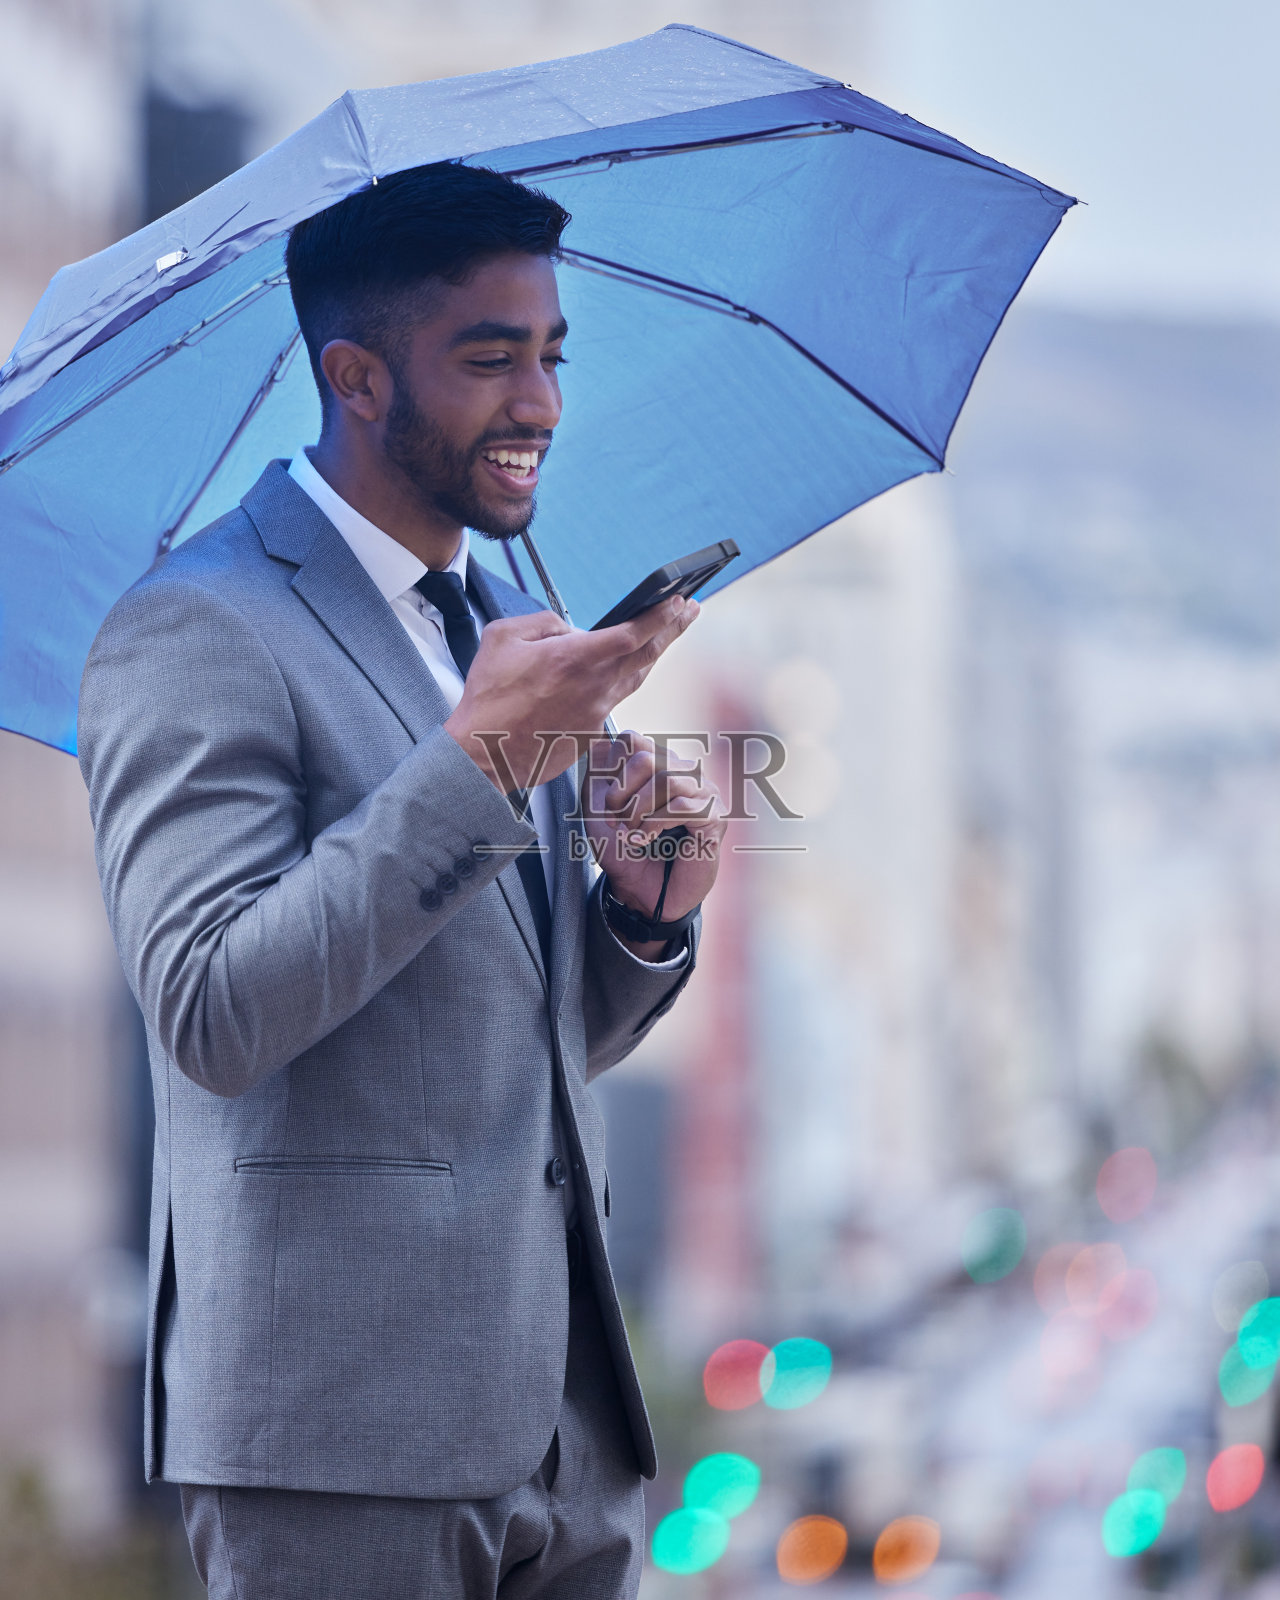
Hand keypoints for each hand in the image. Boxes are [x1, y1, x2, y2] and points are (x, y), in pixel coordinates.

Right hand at [444, 598, 698, 792]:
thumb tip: (570, 629)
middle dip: (673, 628)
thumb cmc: (489, 700)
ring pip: (635, 679)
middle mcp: (595, 686)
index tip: (679, 600)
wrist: (483, 755)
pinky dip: (622, 682)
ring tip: (667, 636)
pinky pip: (612, 701)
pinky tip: (621, 672)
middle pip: (648, 654)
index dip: (661, 615)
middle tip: (691, 610)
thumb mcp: (504, 638)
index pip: (634, 632)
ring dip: (654, 654)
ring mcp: (596, 713)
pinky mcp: (590, 733)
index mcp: (576, 658)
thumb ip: (544, 623)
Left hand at [583, 731, 725, 959]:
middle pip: (646, 757)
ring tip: (631, 832)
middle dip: (622, 793)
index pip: (633, 740)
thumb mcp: (599, 815)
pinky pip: (681, 805)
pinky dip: (654, 824)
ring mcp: (702, 792)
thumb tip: (599, 743)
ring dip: (638, 810)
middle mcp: (682, 773)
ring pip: (665, 779)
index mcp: (657, 766)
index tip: (607, 803)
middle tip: (618, 821)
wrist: (644, 896)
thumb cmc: (626, 855)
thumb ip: (597, 778)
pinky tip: (644, 839)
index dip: (612, 769)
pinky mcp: (714, 816)